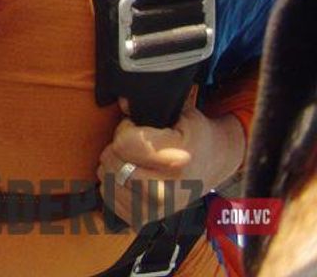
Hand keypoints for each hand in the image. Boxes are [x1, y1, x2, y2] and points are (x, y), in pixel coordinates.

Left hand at [96, 98, 245, 227]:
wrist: (213, 165)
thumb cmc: (194, 137)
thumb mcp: (182, 113)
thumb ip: (151, 104)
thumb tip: (121, 100)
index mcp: (177, 159)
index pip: (124, 142)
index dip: (125, 129)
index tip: (137, 127)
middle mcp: (167, 188)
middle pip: (113, 163)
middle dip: (115, 148)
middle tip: (132, 145)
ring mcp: (156, 208)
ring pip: (107, 181)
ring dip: (110, 165)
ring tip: (129, 159)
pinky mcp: (145, 219)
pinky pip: (109, 199)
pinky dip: (110, 184)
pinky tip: (125, 176)